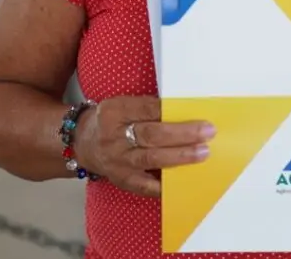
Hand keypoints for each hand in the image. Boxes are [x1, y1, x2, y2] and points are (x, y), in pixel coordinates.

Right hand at [71, 96, 214, 197]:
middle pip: (151, 135)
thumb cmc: (111, 120)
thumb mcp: (122, 105)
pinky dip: (165, 184)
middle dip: (182, 134)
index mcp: (114, 111)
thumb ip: (146, 108)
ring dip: (179, 156)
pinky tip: (184, 181)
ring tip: (202, 153)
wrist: (83, 143)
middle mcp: (113, 137)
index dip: (171, 111)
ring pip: (151, 159)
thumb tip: (183, 113)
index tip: (195, 113)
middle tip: (207, 133)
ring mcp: (117, 161)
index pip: (146, 109)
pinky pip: (145, 185)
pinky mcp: (121, 180)